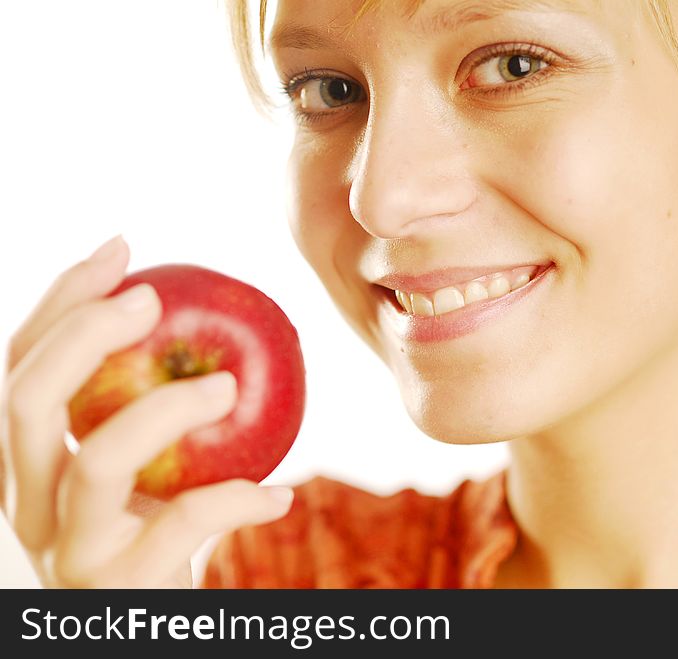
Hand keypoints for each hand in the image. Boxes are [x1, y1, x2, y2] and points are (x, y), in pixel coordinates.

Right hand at [0, 236, 293, 587]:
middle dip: (85, 336)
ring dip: (166, 409)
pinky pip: (178, 526)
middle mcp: (29, 507)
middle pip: (26, 404)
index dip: (61, 302)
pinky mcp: (120, 592)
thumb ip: (149, 407)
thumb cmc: (157, 538)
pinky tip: (279, 494)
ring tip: (227, 386)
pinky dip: (235, 501)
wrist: (151, 633)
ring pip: (97, 464)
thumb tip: (196, 316)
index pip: (19, 367)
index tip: (122, 249)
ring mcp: (68, 554)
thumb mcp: (147, 470)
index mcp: (27, 466)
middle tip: (153, 300)